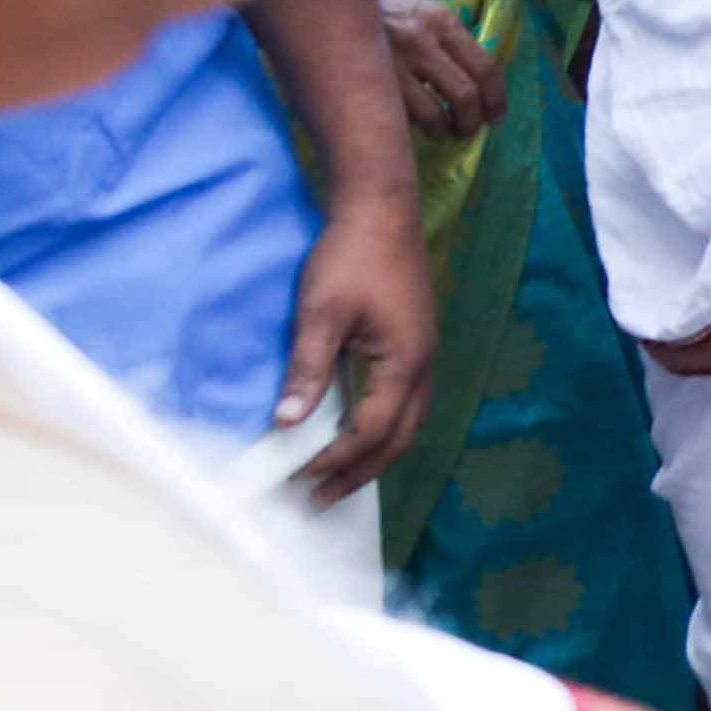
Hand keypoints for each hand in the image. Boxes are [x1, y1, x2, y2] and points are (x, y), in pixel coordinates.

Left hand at [281, 202, 437, 504]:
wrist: (381, 210)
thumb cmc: (350, 258)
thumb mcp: (320, 313)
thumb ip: (307, 369)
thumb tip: (285, 422)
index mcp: (405, 361)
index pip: (371, 429)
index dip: (334, 458)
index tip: (296, 475)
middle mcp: (424, 364)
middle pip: (399, 438)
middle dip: (359, 473)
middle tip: (319, 500)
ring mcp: (425, 354)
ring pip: (407, 423)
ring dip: (372, 454)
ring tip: (336, 478)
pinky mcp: (416, 343)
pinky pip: (405, 403)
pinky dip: (381, 429)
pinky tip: (355, 431)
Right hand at [376, 0, 505, 139]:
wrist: (324, 1)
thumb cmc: (377, 9)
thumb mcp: (419, 10)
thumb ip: (445, 38)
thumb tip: (475, 77)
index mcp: (440, 20)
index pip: (484, 66)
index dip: (496, 98)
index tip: (496, 115)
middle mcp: (420, 41)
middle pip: (464, 95)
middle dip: (471, 121)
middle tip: (467, 130)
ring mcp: (391, 64)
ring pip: (433, 114)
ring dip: (441, 130)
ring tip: (439, 132)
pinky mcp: (367, 83)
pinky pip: (398, 117)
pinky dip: (409, 127)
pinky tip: (407, 124)